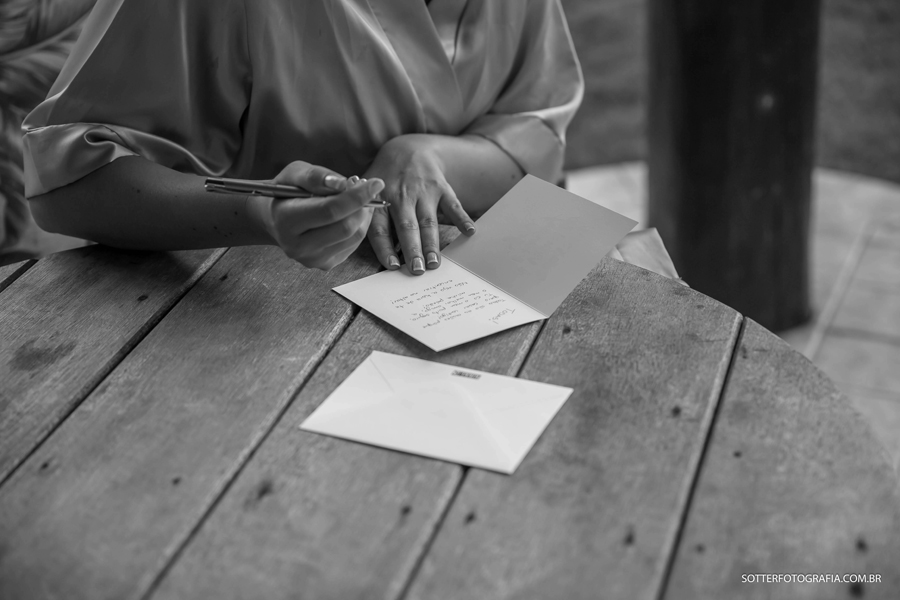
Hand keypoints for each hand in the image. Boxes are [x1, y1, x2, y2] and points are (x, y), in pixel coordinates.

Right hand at [250, 161, 383, 269]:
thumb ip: (317, 176)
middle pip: (346, 227)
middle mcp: (297, 246)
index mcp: (286, 220)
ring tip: (357, 199)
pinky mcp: (324, 265)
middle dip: (363, 205)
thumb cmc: (286, 193)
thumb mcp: (295, 173)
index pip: (330, 210)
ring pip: (354, 237)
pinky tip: (350, 214)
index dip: (356, 196)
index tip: (376, 182)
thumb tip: (343, 184)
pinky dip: (359, 226)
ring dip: (363, 214)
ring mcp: (312, 259)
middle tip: (365, 187)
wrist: (275, 219)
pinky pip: (353, 245)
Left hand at [364, 135, 475, 274]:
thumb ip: (367, 218)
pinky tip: (469, 232)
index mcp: (379, 200)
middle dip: (412, 249)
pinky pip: (452, 205)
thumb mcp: (368, 193)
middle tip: (417, 270)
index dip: (385, 248)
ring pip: (427, 221)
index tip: (392, 266)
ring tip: (434, 263)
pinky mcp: (441, 188)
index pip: (380, 228)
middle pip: (406, 227)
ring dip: (432, 243)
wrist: (408, 149)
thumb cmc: (385, 180)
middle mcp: (400, 196)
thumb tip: (373, 252)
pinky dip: (462, 218)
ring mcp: (422, 192)